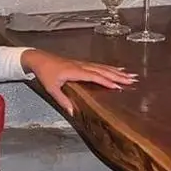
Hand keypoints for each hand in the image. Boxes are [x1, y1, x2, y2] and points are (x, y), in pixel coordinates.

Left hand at [20, 49, 137, 116]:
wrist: (39, 58)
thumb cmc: (45, 73)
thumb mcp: (51, 88)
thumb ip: (62, 100)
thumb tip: (72, 112)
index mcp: (75, 72)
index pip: (94, 77)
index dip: (107, 81)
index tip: (118, 86)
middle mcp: (81, 66)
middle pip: (103, 70)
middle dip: (118, 75)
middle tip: (132, 80)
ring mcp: (82, 63)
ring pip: (102, 67)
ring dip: (116, 71)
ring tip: (129, 74)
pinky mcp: (81, 63)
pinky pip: (98, 65)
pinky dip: (109, 67)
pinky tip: (116, 68)